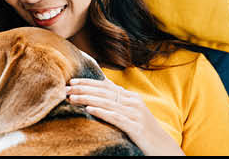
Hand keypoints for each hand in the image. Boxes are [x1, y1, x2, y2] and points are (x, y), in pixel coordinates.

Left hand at [68, 78, 183, 154]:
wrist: (162, 146)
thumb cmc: (142, 128)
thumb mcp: (130, 110)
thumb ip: (118, 98)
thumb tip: (103, 82)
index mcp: (131, 97)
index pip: (106, 86)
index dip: (88, 82)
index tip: (72, 82)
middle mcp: (134, 103)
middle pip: (105, 93)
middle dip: (84, 89)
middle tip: (66, 89)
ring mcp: (136, 114)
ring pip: (108, 104)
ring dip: (88, 99)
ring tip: (72, 98)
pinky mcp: (136, 128)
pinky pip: (117, 118)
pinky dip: (102, 112)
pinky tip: (90, 110)